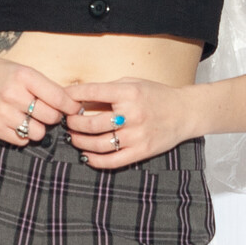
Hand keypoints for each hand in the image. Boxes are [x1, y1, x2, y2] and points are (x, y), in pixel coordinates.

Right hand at [0, 53, 81, 145]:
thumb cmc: (1, 74)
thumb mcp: (24, 71)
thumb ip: (46, 87)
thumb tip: (73, 107)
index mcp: (24, 76)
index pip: (58, 98)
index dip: (70, 107)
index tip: (74, 110)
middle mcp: (13, 94)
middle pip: (50, 117)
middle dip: (54, 117)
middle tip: (48, 112)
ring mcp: (2, 112)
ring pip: (38, 133)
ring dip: (39, 128)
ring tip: (31, 118)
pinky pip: (21, 141)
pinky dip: (24, 135)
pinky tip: (18, 123)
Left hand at [64, 78, 199, 168]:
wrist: (185, 112)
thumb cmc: (156, 95)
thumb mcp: (133, 83)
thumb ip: (109, 90)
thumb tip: (79, 97)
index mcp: (128, 92)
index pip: (92, 92)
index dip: (72, 95)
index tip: (61, 98)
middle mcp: (132, 114)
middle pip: (91, 123)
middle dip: (73, 123)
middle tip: (67, 121)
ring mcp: (136, 135)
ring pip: (98, 143)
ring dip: (80, 141)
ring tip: (73, 137)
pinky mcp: (141, 151)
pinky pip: (112, 161)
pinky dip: (95, 160)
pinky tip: (86, 156)